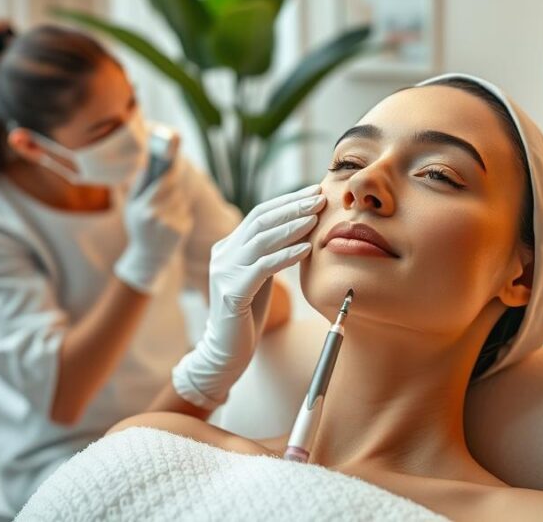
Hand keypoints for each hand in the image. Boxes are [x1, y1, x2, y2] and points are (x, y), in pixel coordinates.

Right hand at [114, 158, 192, 294]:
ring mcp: (172, 224)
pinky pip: (186, 209)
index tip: (175, 158)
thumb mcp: (131, 207)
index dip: (171, 169)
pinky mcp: (183, 230)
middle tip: (173, 171)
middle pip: (175, 188)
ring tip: (166, 205)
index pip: (162, 183)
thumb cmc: (138, 227)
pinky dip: (181, 209)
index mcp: (143, 209)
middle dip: (174, 180)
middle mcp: (158, 217)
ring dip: (177, 196)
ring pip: (182, 198)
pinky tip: (172, 218)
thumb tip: (148, 165)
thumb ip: (138, 185)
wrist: (149, 257)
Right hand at [171, 184, 325, 408]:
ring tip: (316, 218)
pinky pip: (263, 267)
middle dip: (293, 207)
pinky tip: (306, 249)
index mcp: (229, 246)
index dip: (287, 201)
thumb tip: (301, 226)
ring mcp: (224, 271)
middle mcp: (223, 253)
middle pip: (261, 220)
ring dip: (292, 227)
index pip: (260, 213)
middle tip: (319, 198)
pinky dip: (286, 255)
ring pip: (262, 239)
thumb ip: (271, 252)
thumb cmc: (248, 313)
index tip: (313, 192)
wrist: (226, 350)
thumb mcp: (260, 276)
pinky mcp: (232, 291)